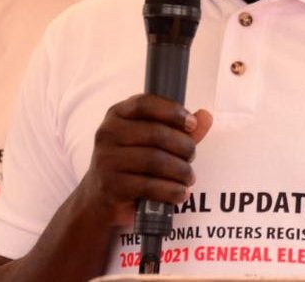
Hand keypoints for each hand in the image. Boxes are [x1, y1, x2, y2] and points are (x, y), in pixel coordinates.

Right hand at [80, 94, 213, 227]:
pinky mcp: (111, 186)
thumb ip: (179, 129)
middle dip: (183, 146)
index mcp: (117, 115)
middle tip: (192, 157)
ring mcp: (106, 160)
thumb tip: (206, 116)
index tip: (192, 124)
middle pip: (156, 133)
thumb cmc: (131, 165)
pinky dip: (171, 190)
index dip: (172, 111)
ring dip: (181, 171)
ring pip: (155, 160)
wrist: (99, 200)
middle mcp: (107, 133)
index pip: (145, 103)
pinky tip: (181, 193)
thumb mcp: (152, 142)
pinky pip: (149, 186)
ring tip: (189, 178)